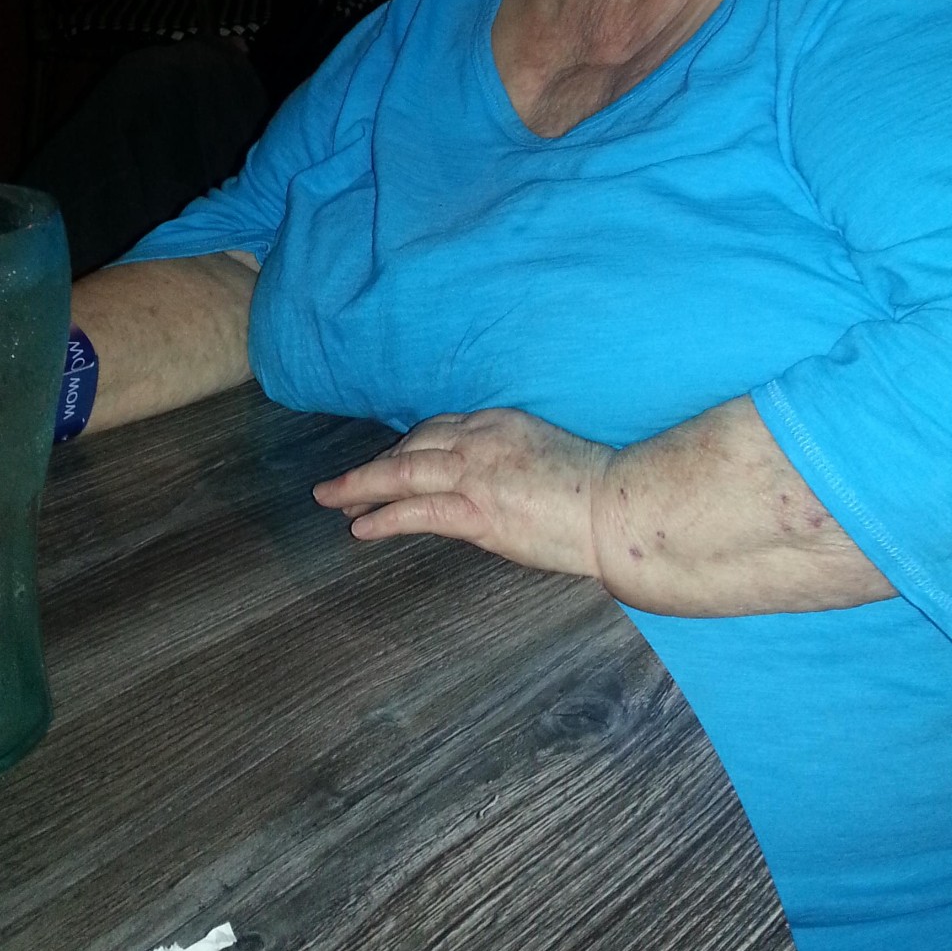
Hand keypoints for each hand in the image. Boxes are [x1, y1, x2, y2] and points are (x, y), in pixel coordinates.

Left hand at [312, 408, 610, 580]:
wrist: (620, 510)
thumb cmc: (600, 493)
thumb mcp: (550, 460)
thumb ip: (515, 465)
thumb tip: (496, 488)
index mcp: (503, 423)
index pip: (441, 428)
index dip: (409, 446)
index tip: (391, 461)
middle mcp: (482, 439)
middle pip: (413, 444)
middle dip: (377, 464)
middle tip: (347, 483)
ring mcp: (477, 473)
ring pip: (402, 472)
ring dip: (361, 486)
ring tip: (330, 498)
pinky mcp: (477, 510)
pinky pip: (415, 511)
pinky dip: (383, 517)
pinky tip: (359, 527)